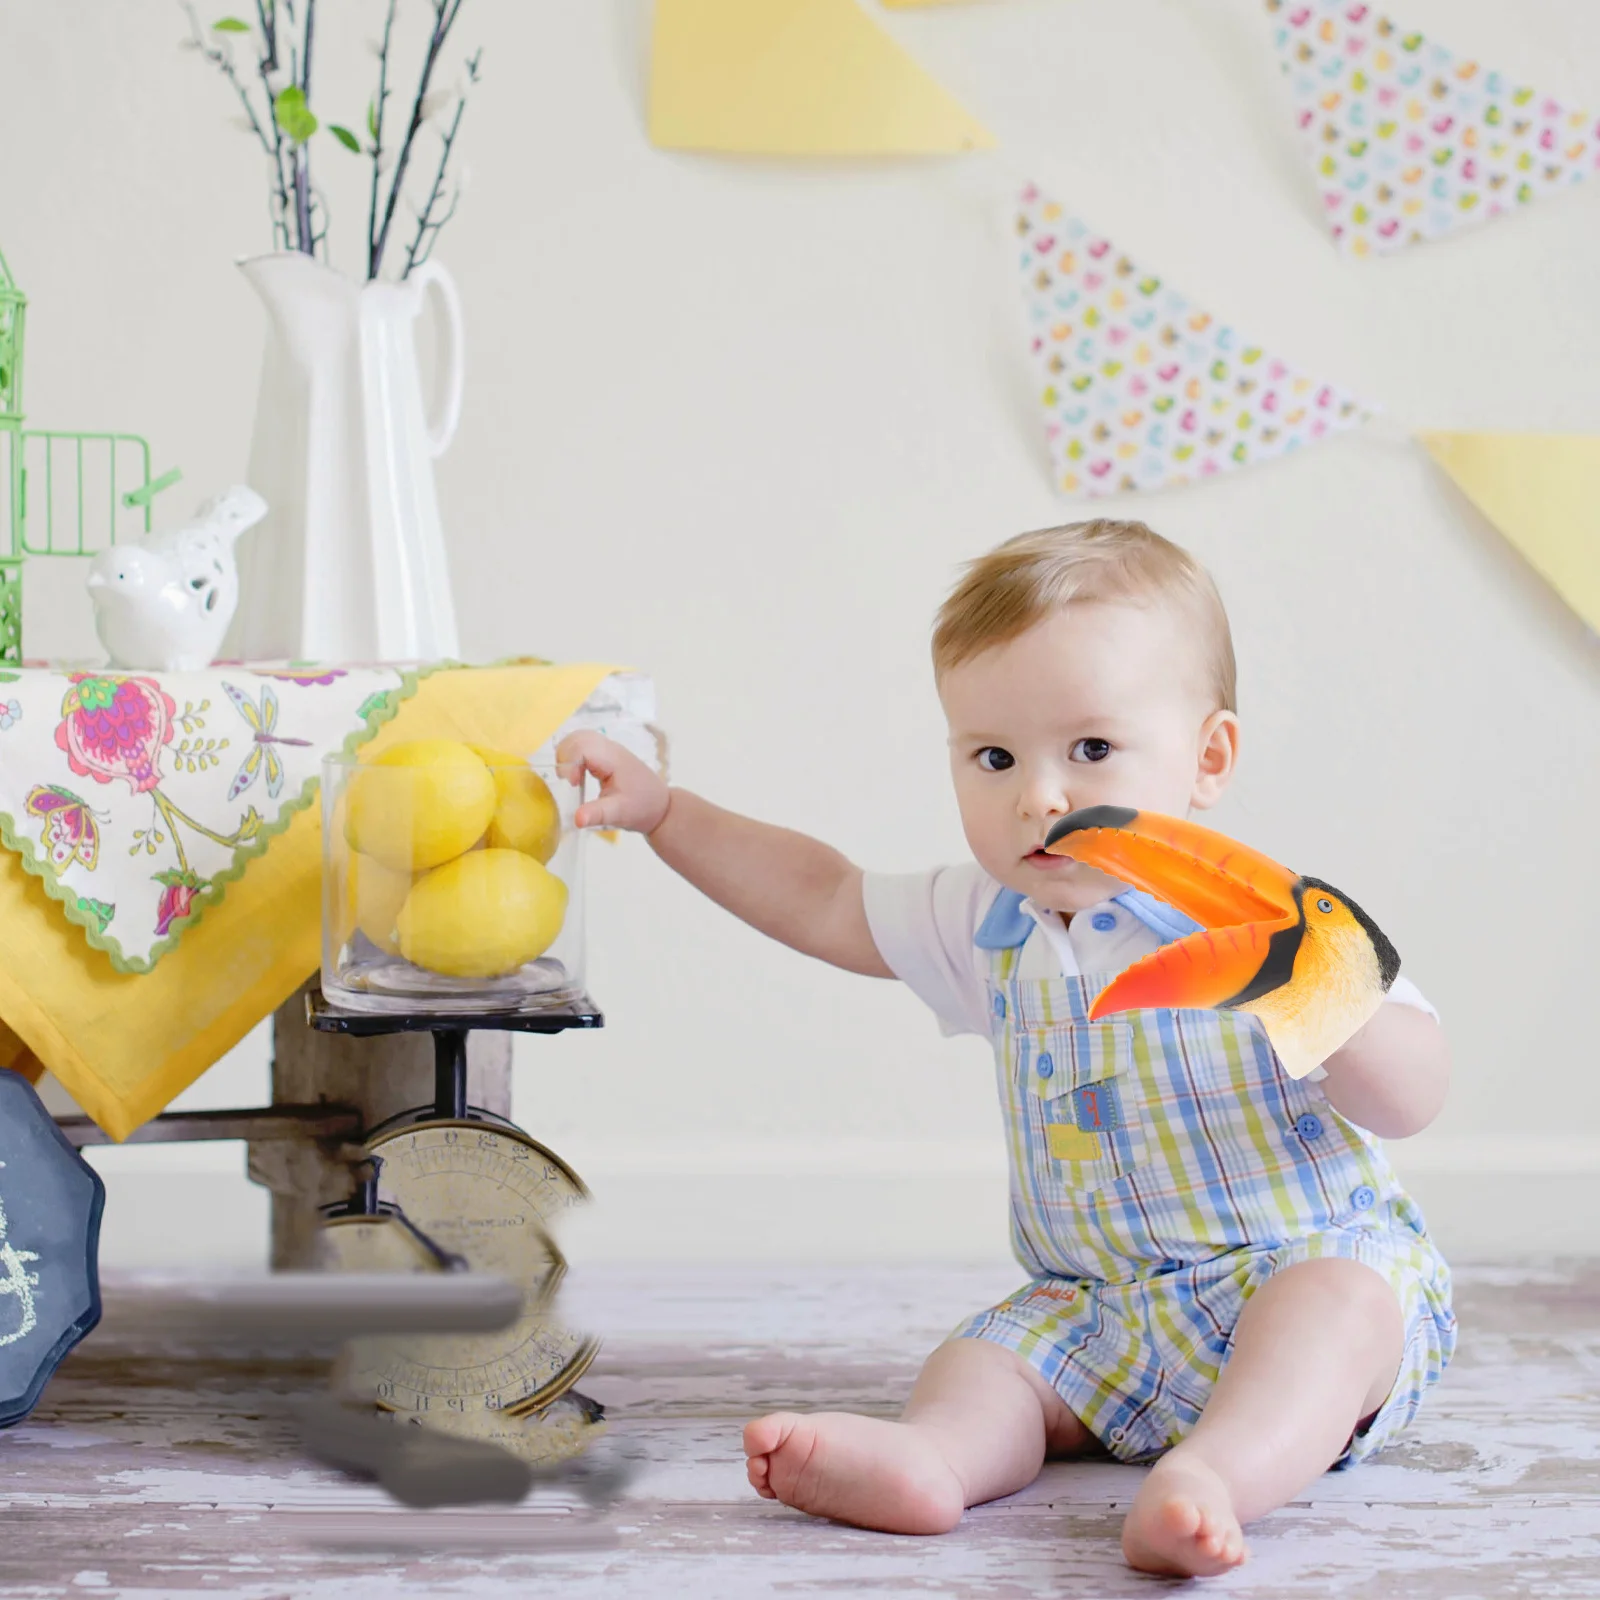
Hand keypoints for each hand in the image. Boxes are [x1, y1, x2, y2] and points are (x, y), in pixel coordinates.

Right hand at [555, 731, 670, 834]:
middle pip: (578, 737)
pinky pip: (584, 745)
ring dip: (568, 755)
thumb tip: (577, 819)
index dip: (571, 763)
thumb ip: (597, 814)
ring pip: (580, 738)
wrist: (659, 805)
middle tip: (569, 780)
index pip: (583, 747)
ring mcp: (608, 750)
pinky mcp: (605, 755)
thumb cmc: (641, 808)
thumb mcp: (618, 814)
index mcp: (613, 759)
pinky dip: (574, 756)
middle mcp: (610, 749)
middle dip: (566, 756)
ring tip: (571, 777)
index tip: (573, 783)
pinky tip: (577, 775)